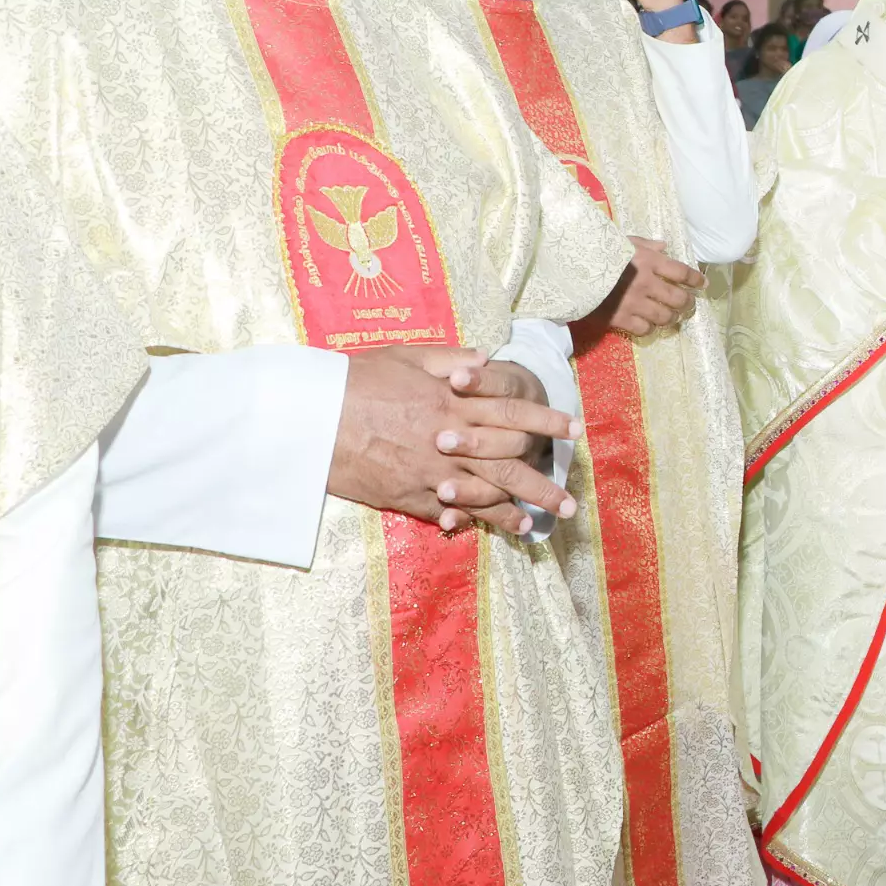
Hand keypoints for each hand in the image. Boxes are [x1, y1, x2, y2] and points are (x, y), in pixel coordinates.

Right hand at [332, 347, 581, 534]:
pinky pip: (445, 513)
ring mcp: (429, 472)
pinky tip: (485, 530)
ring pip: (483, 496)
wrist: (309, 416)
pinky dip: (467, 521)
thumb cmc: (355, 379)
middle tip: (572, 502)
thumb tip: (482, 357)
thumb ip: (448, 358)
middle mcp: (449, 440)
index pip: (514, 410)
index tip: (576, 430)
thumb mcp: (405, 355)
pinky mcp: (405, 495)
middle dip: (543, 483)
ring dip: (513, 511)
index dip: (548, 421)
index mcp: (453, 402)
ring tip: (539, 524)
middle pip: (508, 464)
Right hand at [574, 237, 702, 344]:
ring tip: (673, 316)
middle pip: (678, 298)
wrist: (569, 269)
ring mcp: (634, 303)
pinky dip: (651, 328)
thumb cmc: (596, 251)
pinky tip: (650, 324)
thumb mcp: (622, 241)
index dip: (695, 279)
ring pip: (665, 317)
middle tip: (688, 304)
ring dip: (672, 317)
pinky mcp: (620, 319)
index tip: (702, 284)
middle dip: (687, 303)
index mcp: (648, 261)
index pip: (682, 272)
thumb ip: (645, 244)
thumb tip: (664, 246)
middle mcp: (646, 283)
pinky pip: (645, 329)